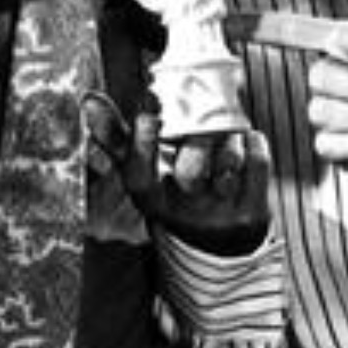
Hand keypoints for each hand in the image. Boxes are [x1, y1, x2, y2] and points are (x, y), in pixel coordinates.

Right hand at [83, 98, 271, 254]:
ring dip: (229, 137)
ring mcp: (220, 214)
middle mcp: (184, 213)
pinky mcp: (252, 210)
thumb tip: (89, 100)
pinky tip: (244, 141)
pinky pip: (257, 162)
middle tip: (199, 123)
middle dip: (196, 139)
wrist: (221, 246)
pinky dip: (253, 143)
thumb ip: (118, 139)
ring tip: (225, 134)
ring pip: (228, 160)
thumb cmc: (177, 196)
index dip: (143, 144)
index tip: (149, 118)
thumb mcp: (144, 175)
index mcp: (151, 202)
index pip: (140, 176)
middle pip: (189, 172)